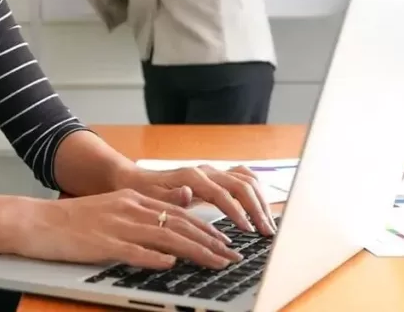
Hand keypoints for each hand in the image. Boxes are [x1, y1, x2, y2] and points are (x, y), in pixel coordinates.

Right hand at [13, 189, 242, 269]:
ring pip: (165, 238)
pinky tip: (172, 265)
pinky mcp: (103, 243)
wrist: (37, 221)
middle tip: (232, 256)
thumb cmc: (72, 221)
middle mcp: (130, 209)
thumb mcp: (111, 210)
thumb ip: (139, 217)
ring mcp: (117, 226)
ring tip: (216, 263)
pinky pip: (135, 251)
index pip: (179, 214)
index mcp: (133, 199)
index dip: (205, 228)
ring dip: (195, 251)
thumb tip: (165, 236)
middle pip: (179, 224)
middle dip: (210, 241)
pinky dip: (156, 258)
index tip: (224, 242)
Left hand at [119, 165, 276, 237]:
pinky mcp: (216, 178)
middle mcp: (206, 171)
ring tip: (267, 225)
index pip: (223, 193)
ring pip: (247, 180)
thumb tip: (188, 193)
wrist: (135, 180)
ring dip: (260, 200)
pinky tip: (260, 210)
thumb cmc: (142, 192)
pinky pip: (243, 180)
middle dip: (257, 208)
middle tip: (266, 232)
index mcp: (192, 176)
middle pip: (241, 184)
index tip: (248, 230)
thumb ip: (170, 197)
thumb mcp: (150, 197)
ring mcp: (213, 173)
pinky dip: (255, 193)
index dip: (237, 211)